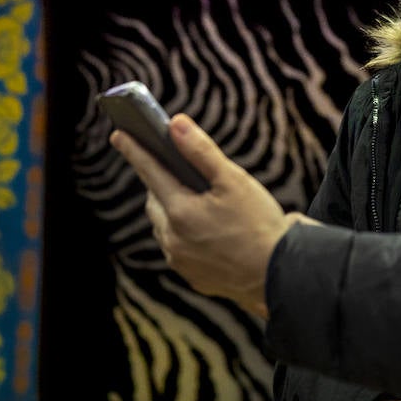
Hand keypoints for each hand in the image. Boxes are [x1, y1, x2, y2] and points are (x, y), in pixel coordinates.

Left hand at [110, 113, 298, 318]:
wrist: (281, 276)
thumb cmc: (259, 224)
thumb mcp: (233, 180)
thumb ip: (200, 151)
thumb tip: (175, 124)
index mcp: (179, 211)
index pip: (149, 171)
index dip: (134, 150)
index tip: (119, 134)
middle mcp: (172, 239)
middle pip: (156, 200)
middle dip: (162, 183)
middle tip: (179, 170)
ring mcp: (180, 261)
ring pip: (165, 226)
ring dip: (174, 210)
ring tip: (199, 201)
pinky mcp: (192, 277)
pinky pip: (178, 248)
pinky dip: (185, 234)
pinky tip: (210, 231)